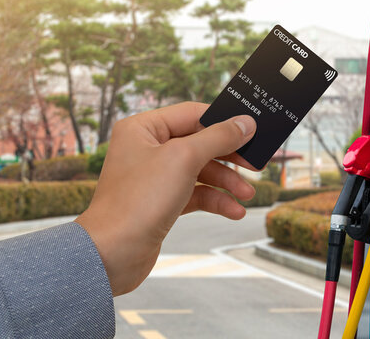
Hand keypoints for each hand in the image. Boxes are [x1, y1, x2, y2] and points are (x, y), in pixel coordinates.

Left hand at [75, 102, 256, 295]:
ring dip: (227, 182)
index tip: (252, 131)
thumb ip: (219, 137)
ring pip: (201, 171)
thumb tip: (246, 123)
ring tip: (247, 196)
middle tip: (256, 166)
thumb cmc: (138, 201)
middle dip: (229, 157)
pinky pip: (196, 194)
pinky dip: (216, 201)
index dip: (224, 122)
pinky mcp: (161, 202)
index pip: (193, 114)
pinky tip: (234, 212)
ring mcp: (154, 177)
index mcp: (143, 128)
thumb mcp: (185, 159)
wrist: (113, 254)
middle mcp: (147, 149)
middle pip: (200, 143)